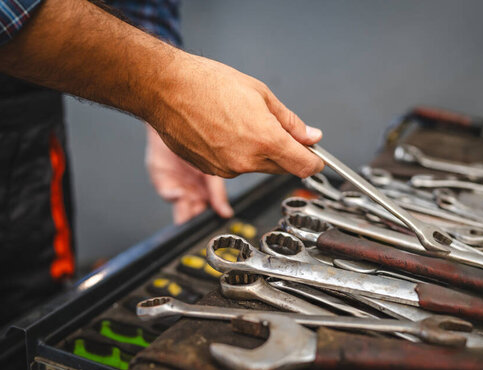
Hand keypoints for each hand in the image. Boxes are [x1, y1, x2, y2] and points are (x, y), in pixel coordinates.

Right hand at [145, 54, 324, 177]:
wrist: (166, 89)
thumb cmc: (208, 84)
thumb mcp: (260, 94)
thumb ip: (290, 121)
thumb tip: (310, 135)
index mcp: (265, 140)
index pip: (304, 165)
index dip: (315, 162)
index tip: (316, 157)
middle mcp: (247, 161)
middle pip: (282, 167)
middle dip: (286, 152)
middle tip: (276, 129)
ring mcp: (226, 169)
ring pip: (257, 167)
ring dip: (259, 153)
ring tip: (241, 123)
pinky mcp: (211, 171)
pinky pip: (235, 167)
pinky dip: (237, 154)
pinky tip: (224, 131)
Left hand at [146, 124, 233, 223]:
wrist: (177, 123)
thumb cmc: (199, 142)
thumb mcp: (214, 170)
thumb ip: (218, 193)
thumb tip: (227, 213)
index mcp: (207, 189)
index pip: (209, 211)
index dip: (209, 218)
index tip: (213, 223)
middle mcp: (192, 190)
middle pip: (194, 213)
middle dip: (196, 216)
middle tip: (199, 216)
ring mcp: (177, 186)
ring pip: (181, 208)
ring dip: (185, 209)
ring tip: (190, 202)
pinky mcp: (162, 181)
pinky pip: (168, 195)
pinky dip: (173, 196)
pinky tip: (180, 192)